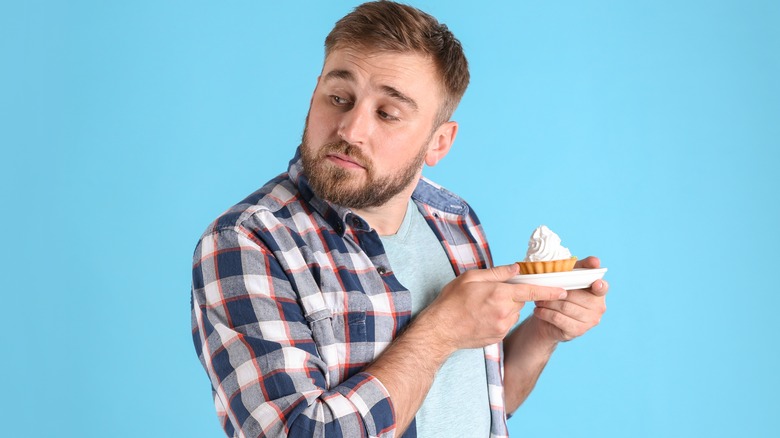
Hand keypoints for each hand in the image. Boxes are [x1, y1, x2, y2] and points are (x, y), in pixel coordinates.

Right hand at [419, 263, 567, 351]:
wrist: (441, 331)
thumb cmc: (452, 301)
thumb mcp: (471, 278)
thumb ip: (496, 273)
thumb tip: (515, 269)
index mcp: (499, 294)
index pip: (531, 291)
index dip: (549, 290)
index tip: (563, 290)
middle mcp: (505, 312)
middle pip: (520, 300)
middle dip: (512, 295)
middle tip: (492, 293)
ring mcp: (502, 327)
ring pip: (513, 312)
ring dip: (506, 307)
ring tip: (484, 306)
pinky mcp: (498, 337)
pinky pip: (506, 323)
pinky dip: (500, 318)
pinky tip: (483, 316)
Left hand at [532, 256, 608, 341]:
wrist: (550, 320)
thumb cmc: (562, 293)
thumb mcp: (570, 276)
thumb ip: (582, 266)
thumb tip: (595, 261)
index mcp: (599, 292)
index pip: (602, 287)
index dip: (599, 286)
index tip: (596, 283)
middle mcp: (599, 307)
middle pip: (574, 296)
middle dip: (555, 292)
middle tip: (541, 290)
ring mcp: (590, 321)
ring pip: (565, 307)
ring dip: (547, 302)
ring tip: (538, 299)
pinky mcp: (578, 331)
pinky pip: (558, 319)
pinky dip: (545, 313)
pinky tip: (538, 310)